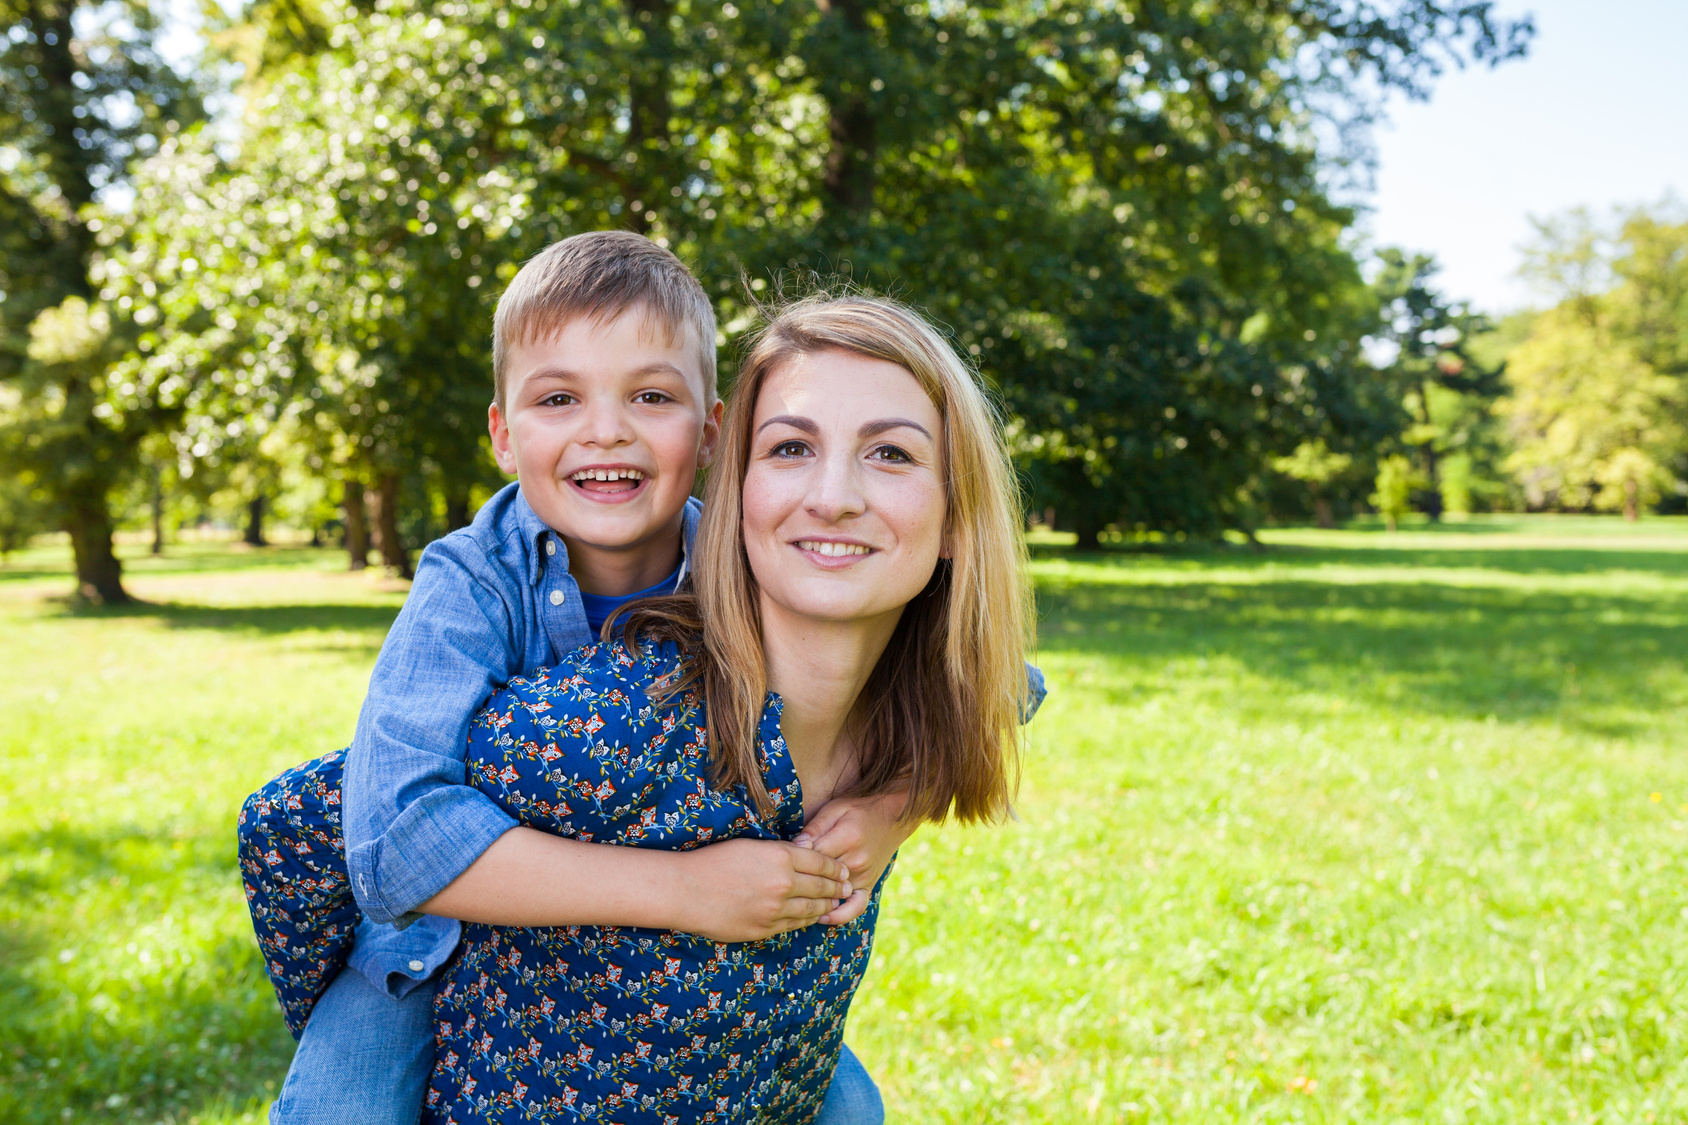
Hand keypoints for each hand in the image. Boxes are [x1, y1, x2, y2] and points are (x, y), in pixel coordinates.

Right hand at [672, 838, 851, 942]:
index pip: (821, 862)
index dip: (836, 867)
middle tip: (848, 887)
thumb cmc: (714, 861)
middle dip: (838, 887)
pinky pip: (794, 926)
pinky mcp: (764, 929)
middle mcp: (783, 883)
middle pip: (822, 887)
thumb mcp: (752, 846)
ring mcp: (774, 909)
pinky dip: (807, 920)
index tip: (844, 870)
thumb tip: (804, 856)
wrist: (686, 890)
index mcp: (781, 857)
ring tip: (836, 903)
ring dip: (827, 906)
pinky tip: (813, 917)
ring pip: (812, 909)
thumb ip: (781, 852)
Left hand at [794, 788, 916, 925]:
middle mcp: (857, 862)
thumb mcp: (835, 809)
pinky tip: (824, 917)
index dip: (793, 862)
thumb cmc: (859, 809)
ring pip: (834, 895)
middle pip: (820, 880)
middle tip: (782, 885)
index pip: (812, 858)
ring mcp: (864, 876)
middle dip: (799, 883)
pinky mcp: (869, 885)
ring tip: (795, 903)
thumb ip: (815, 828)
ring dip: (814, 900)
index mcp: (847, 839)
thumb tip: (795, 847)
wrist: (893, 816)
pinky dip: (840, 915)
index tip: (780, 863)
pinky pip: (856, 907)